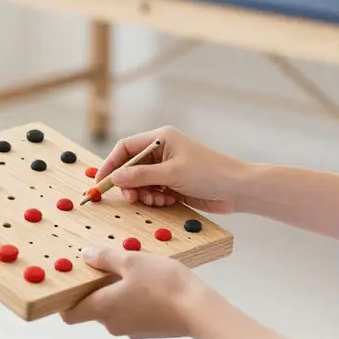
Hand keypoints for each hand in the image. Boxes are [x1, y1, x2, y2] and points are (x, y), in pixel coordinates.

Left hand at [60, 246, 212, 338]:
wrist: (200, 311)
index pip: (70, 315)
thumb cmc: (165, 285)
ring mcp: (132, 330)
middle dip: (97, 288)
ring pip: (115, 310)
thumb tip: (86, 255)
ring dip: (118, 292)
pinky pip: (133, 314)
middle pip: (93, 308)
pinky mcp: (149, 331)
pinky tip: (150, 284)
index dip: (65, 299)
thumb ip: (106, 258)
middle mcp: (113, 324)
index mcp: (103, 308)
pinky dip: (135, 300)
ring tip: (134, 271)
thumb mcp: (132, 261)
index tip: (70, 283)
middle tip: (108, 265)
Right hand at [97, 125, 247, 213]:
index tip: (101, 182)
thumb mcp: (171, 174)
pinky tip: (168, 201)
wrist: (237, 189)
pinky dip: (156, 198)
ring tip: (157, 200)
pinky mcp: (174, 182)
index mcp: (160, 137)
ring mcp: (168, 167)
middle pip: (132, 166)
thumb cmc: (208, 173)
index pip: (126, 147)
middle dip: (130, 184)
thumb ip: (140, 176)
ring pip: (142, 181)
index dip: (111, 164)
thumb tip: (114, 177)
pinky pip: (154, 190)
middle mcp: (162, 150)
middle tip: (131, 198)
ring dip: (145, 193)